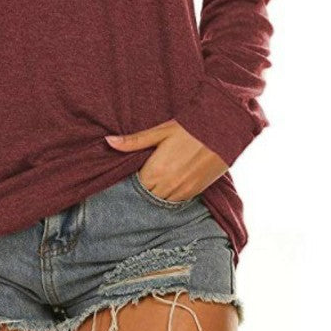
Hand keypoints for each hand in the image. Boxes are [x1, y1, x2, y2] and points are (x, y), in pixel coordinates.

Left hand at [105, 119, 228, 201]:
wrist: (221, 131)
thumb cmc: (189, 128)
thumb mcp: (159, 132)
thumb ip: (133, 141)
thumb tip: (108, 141)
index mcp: (156, 171)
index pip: (134, 187)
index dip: (130, 181)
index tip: (130, 175)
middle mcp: (168, 186)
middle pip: (146, 196)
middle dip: (142, 190)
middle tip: (141, 178)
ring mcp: (183, 191)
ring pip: (161, 201)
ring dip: (156, 194)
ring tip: (155, 181)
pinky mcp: (196, 192)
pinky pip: (176, 201)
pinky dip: (169, 196)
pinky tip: (167, 185)